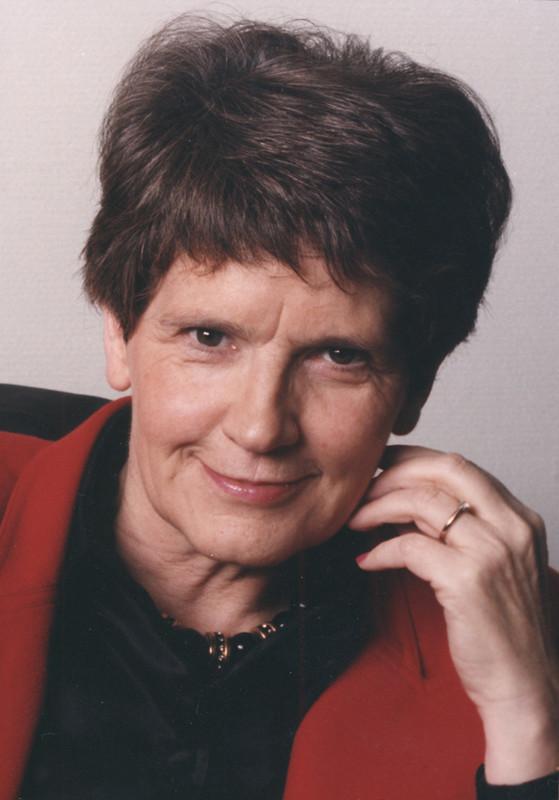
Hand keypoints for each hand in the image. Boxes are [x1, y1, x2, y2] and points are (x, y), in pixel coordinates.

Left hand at [348, 445, 558, 782]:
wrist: (522, 684)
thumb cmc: (501, 626)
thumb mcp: (493, 563)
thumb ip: (464, 528)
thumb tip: (407, 497)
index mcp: (519, 518)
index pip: (461, 466)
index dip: (415, 459)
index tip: (384, 464)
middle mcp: (511, 527)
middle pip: (443, 470)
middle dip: (395, 470)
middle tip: (363, 484)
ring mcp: (491, 552)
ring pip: (422, 502)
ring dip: (378, 506)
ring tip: (356, 519)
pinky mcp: (467, 580)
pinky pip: (409, 547)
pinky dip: (380, 549)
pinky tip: (366, 559)